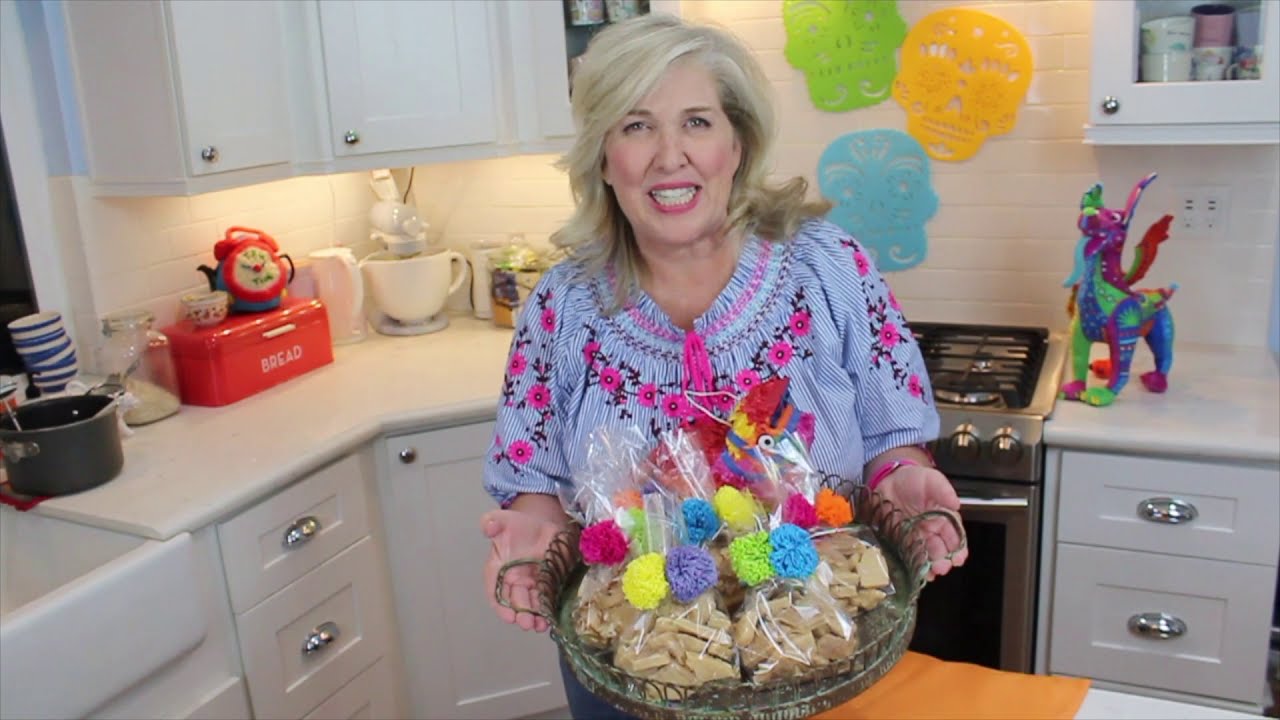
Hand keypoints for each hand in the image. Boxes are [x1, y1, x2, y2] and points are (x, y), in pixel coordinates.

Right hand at [481, 509, 562, 631]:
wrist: (540, 524)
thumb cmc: (517, 526)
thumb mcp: (503, 520)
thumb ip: (492, 522)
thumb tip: (488, 526)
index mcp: (498, 569)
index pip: (495, 591)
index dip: (501, 606)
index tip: (508, 616)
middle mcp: (514, 581)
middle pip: (516, 601)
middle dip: (521, 614)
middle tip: (527, 623)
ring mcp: (532, 584)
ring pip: (532, 605)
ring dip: (535, 617)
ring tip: (541, 626)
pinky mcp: (549, 583)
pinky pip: (547, 599)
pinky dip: (549, 610)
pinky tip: (551, 618)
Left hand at [876, 465, 967, 579]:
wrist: (888, 479)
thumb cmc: (913, 480)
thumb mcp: (931, 480)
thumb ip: (943, 490)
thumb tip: (955, 502)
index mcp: (943, 518)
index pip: (954, 535)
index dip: (958, 548)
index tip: (959, 558)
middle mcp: (930, 530)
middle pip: (940, 549)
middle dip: (943, 560)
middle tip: (943, 567)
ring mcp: (914, 537)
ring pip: (924, 555)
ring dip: (928, 565)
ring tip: (930, 573)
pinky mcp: (898, 539)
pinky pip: (906, 554)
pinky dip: (910, 564)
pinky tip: (914, 571)